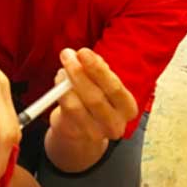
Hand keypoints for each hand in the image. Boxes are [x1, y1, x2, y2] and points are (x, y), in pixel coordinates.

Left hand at [45, 47, 137, 170]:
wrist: (83, 130)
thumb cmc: (96, 100)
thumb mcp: (103, 84)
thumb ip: (99, 70)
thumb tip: (87, 57)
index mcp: (128, 108)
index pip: (115, 87)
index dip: (97, 69)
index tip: (83, 52)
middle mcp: (115, 123)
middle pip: (95, 97)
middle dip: (78, 72)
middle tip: (67, 54)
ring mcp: (95, 133)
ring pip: (77, 105)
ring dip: (66, 82)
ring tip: (63, 69)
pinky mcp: (76, 134)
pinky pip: (65, 111)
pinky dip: (60, 92)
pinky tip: (59, 81)